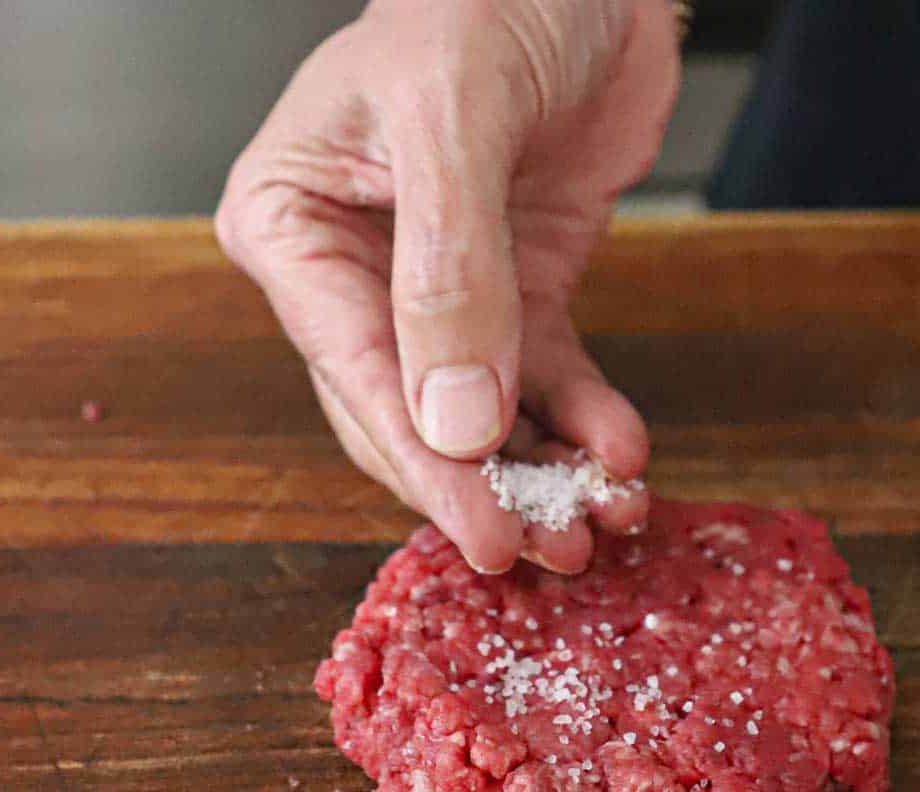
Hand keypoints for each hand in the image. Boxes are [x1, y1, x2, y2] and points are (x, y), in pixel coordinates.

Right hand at [216, 0, 680, 572]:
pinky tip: (623, 452)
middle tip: (551, 545)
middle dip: (487, 488)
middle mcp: (356, 274)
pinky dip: (585, 422)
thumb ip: (449, 274)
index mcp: (296, 227)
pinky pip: (548, 381)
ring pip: (484, 418)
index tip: (483, 534)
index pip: (355, 374)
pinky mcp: (515, 297)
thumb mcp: (457, 118)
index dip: (424, 467)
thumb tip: (455, 425)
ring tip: (601, 515)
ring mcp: (439, 295)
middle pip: (413, 417)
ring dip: (543, 474)